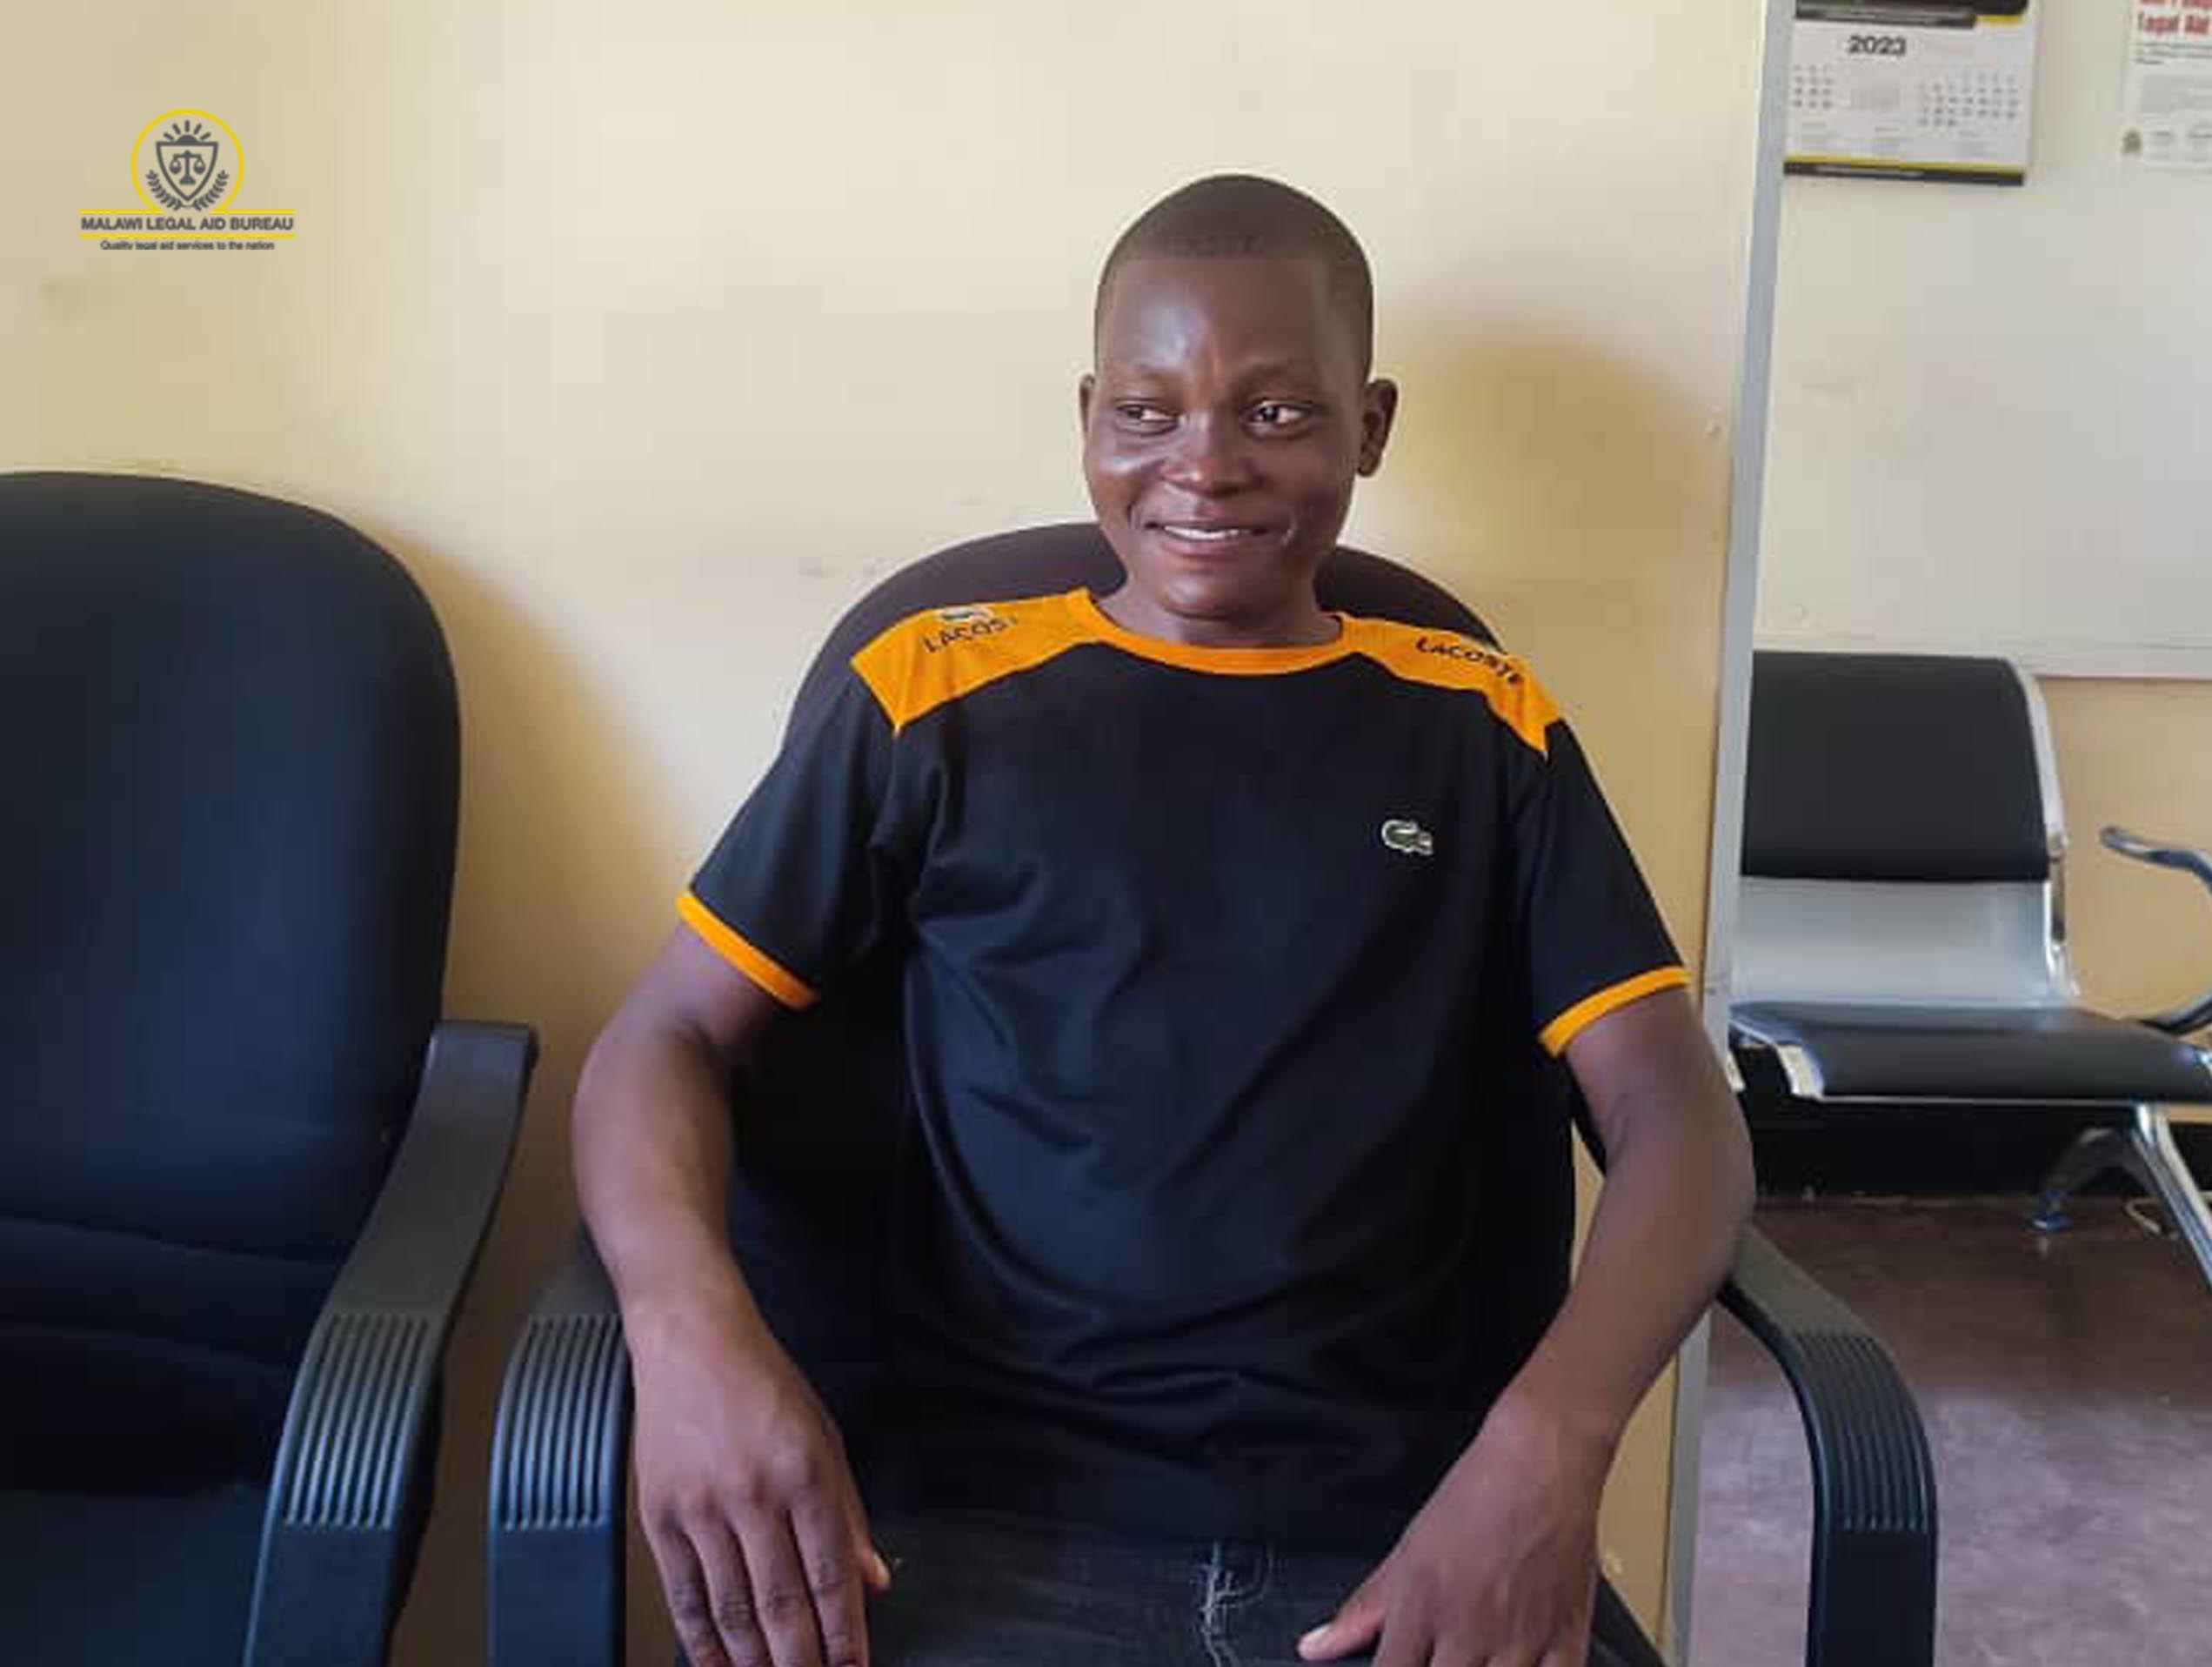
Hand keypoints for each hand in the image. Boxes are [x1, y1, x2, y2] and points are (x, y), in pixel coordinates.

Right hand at [632, 1291, 890, 1666]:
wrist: (691, 1340)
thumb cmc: (763, 1384)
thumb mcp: (825, 1438)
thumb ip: (849, 1515)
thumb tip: (872, 1582)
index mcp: (805, 1474)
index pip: (830, 1575)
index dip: (844, 1634)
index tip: (853, 1666)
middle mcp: (754, 1494)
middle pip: (781, 1604)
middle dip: (801, 1660)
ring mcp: (702, 1507)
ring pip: (731, 1609)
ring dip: (754, 1660)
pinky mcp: (660, 1515)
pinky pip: (683, 1594)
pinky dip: (701, 1639)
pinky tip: (718, 1662)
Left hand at [1297, 1392, 1611, 1666]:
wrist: (1540, 1463)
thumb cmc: (1474, 1498)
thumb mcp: (1407, 1552)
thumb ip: (1361, 1609)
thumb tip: (1314, 1648)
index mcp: (1422, 1611)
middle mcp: (1469, 1632)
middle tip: (1440, 1659)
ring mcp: (1522, 1640)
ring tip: (1475, 1665)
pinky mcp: (1567, 1637)